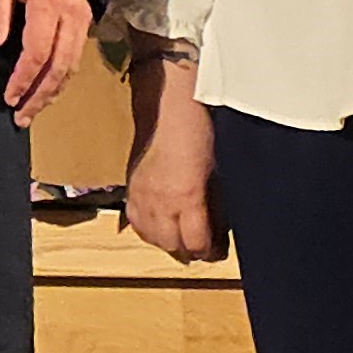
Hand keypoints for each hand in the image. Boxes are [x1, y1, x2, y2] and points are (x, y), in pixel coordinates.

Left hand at [0, 0, 93, 126]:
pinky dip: (61, 80)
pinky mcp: (87, 24)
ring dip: (52, 93)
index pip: (38, 52)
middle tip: (21, 118)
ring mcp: (84, 21)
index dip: (23, 78)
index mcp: (49, 4)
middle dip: (40, 96)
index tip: (8, 98)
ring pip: (72, 67)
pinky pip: (76, 59)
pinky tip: (47, 91)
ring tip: (32, 112)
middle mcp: (73, 17)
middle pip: (59, 68)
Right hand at [122, 53, 224, 262]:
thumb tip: (222, 227)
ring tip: (182, 235)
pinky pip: (135, 221)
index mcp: (187, 196)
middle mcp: (160, 200)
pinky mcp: (131, 185)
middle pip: (173, 246)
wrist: (168, 102)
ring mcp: (142, 194)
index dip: (211, 250)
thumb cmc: (199, 129)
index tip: (219, 247)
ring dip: (168, 241)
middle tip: (204, 243)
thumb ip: (217, 203)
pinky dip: (148, 228)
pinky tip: (160, 223)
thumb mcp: (218, 169)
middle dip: (191, 249)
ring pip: (151, 237)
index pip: (197, 243)